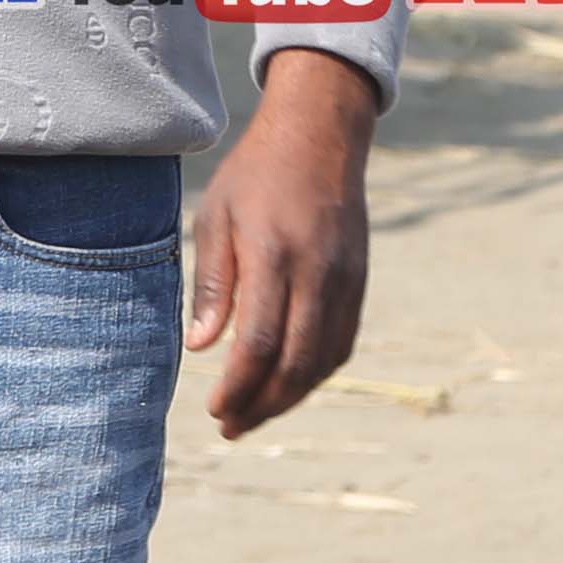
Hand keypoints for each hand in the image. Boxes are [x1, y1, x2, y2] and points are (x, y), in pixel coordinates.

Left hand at [184, 46, 377, 438]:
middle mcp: (317, 271)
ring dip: (290, 396)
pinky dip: (316, 372)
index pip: (261, 342)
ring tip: (255, 414)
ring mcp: (345, 278)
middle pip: (297, 362)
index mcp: (274, 254)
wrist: (320, 135)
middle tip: (231, 427)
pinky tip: (289, 383)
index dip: (239, 386)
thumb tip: (203, 348)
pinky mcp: (359, 280)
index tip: (216, 409)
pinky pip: (342, 342)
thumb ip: (213, 285)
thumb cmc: (255, 175)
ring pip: (324, 359)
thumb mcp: (217, 216)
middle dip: (263, 405)